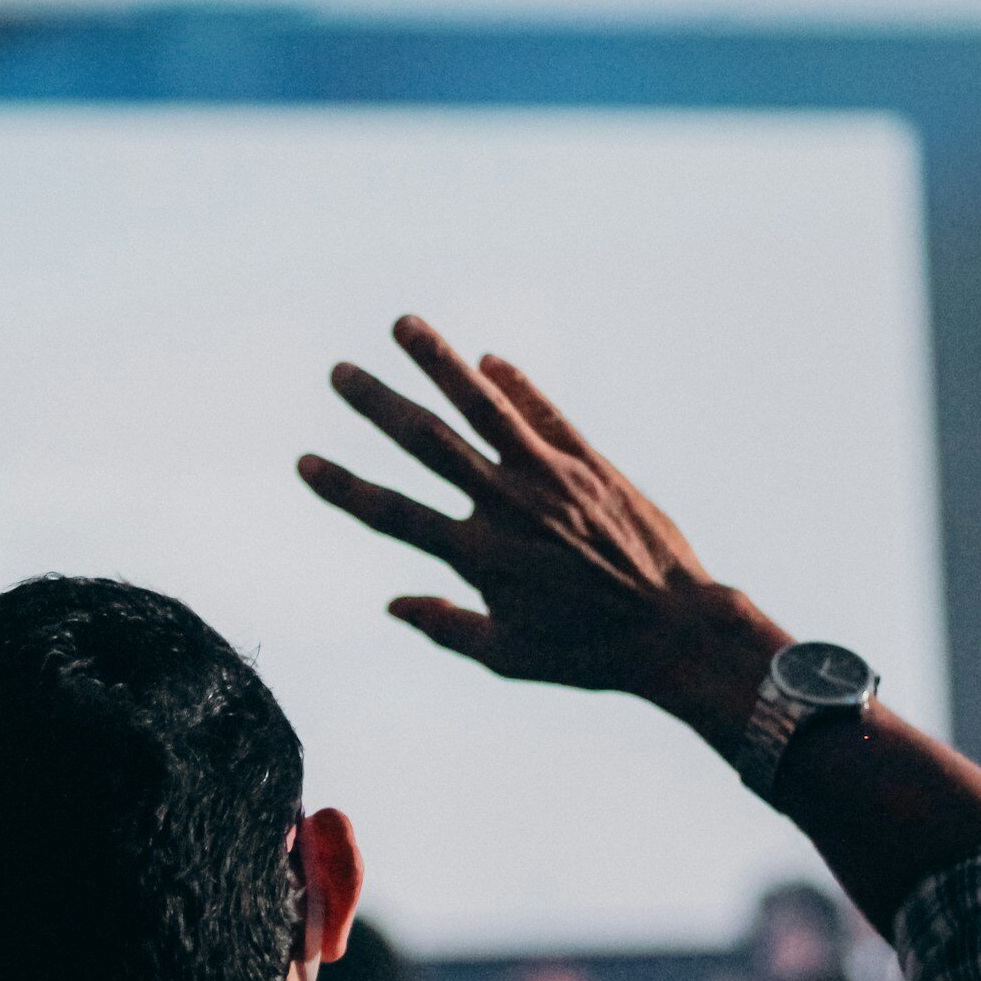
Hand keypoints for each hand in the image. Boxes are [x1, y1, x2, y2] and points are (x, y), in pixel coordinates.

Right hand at [300, 316, 788, 749]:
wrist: (677, 631)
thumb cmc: (588, 654)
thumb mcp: (507, 657)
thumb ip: (446, 626)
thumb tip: (391, 604)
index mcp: (480, 558)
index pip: (394, 514)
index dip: (344, 487)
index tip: (303, 461)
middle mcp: (508, 507)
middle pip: (428, 443)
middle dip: (378, 404)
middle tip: (338, 372)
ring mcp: (551, 478)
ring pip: (484, 406)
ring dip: (439, 361)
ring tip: (404, 324)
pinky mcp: (591, 464)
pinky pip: (545, 413)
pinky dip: (516, 384)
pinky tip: (488, 360)